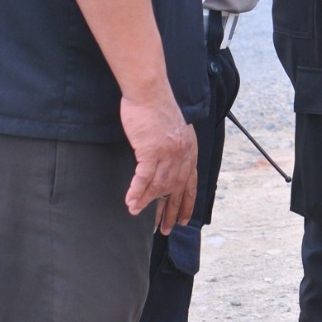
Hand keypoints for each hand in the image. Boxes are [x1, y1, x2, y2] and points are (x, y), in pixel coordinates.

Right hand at [120, 90, 197, 233]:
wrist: (149, 92)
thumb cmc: (157, 108)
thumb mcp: (174, 129)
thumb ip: (175, 147)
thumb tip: (169, 162)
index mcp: (190, 149)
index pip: (191, 182)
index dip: (187, 202)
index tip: (183, 219)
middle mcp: (182, 153)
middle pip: (176, 189)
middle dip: (169, 211)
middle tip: (163, 229)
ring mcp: (167, 153)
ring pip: (158, 186)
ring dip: (146, 202)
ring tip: (137, 215)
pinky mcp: (151, 150)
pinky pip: (143, 178)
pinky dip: (136, 192)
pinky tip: (130, 203)